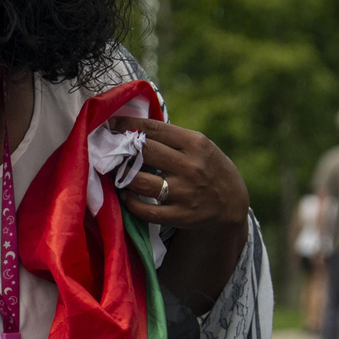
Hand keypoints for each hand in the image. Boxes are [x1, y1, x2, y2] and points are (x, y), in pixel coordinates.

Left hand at [110, 116, 248, 228]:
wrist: (231, 203)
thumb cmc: (207, 167)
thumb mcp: (199, 146)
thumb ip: (171, 138)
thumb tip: (132, 126)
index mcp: (195, 144)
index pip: (154, 129)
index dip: (128, 125)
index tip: (110, 123)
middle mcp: (190, 166)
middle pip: (145, 152)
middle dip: (122, 149)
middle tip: (108, 149)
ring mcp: (185, 192)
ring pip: (140, 182)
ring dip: (122, 176)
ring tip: (116, 173)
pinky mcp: (180, 215)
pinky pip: (146, 210)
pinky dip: (131, 203)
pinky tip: (126, 196)